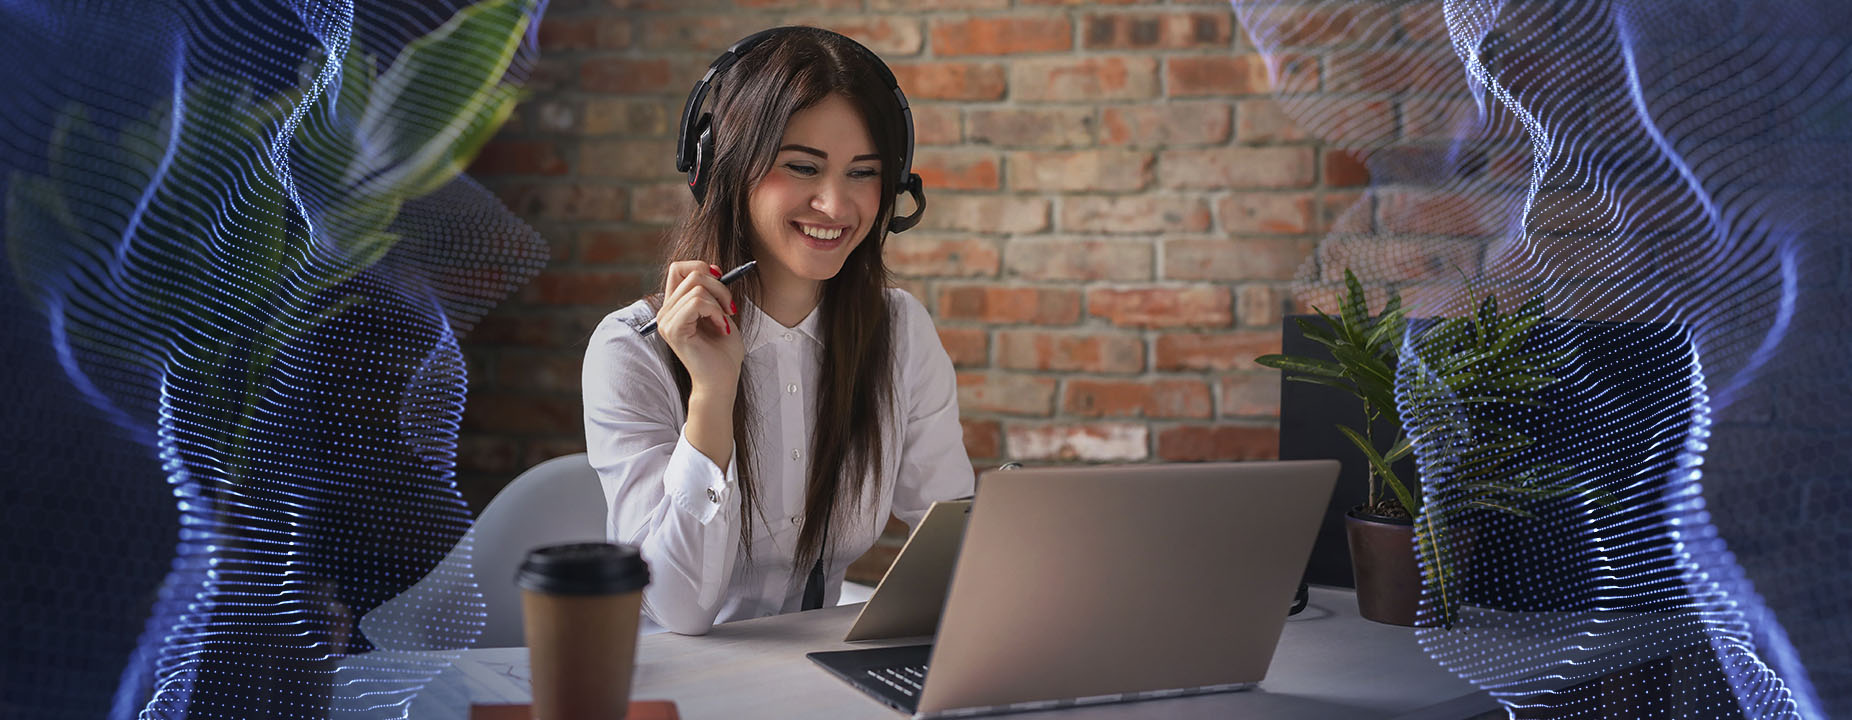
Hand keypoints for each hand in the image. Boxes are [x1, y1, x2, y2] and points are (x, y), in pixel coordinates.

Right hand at [657, 260, 743, 397]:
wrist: (722, 381)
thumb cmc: (723, 353)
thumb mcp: (720, 313)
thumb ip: (712, 292)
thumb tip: (713, 268)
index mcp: (674, 306)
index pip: (678, 268)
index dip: (702, 268)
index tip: (721, 284)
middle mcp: (665, 312)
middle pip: (692, 273)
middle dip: (720, 286)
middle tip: (730, 309)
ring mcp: (667, 321)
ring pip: (697, 287)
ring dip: (720, 302)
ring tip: (724, 322)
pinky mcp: (674, 330)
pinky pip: (697, 302)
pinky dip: (715, 312)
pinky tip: (721, 328)